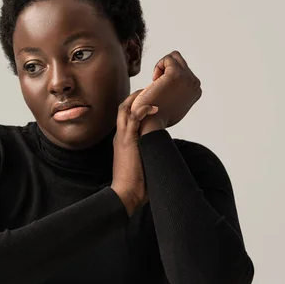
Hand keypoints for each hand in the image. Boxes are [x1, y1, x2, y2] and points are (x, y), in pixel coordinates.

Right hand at [111, 89, 158, 216]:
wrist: (125, 194)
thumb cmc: (136, 184)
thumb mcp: (143, 162)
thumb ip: (149, 153)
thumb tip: (164, 152)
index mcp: (123, 140)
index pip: (126, 116)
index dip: (136, 105)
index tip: (149, 99)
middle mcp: (120, 136)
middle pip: (123, 107)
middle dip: (135, 96)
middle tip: (149, 89)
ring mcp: (122, 138)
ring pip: (124, 109)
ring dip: (137, 98)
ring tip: (151, 91)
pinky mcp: (126, 142)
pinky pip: (131, 119)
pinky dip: (141, 110)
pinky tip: (153, 107)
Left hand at [131, 50, 202, 132]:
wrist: (151, 123)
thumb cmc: (157, 115)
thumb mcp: (174, 103)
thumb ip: (178, 93)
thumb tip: (175, 87)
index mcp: (196, 90)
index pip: (183, 71)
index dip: (169, 77)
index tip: (163, 91)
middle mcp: (195, 83)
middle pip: (180, 61)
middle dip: (166, 69)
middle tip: (159, 86)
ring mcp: (187, 78)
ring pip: (174, 57)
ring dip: (163, 67)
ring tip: (156, 83)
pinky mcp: (176, 75)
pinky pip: (168, 58)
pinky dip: (158, 66)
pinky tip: (154, 82)